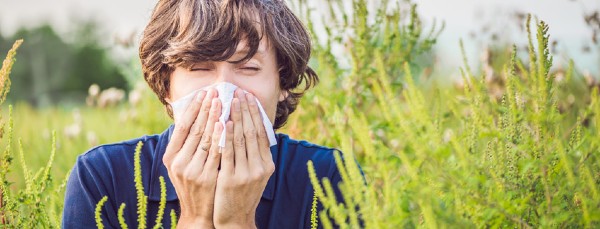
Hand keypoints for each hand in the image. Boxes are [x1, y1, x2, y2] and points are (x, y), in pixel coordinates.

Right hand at [163, 89, 222, 227]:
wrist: (198, 214)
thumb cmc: (193, 184)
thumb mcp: (182, 165)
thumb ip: (185, 144)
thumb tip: (193, 116)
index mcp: (170, 157)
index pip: (182, 127)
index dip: (193, 108)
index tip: (203, 93)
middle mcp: (178, 163)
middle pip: (194, 129)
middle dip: (206, 108)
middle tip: (215, 91)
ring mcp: (192, 170)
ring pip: (205, 139)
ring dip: (215, 118)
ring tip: (222, 101)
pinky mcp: (206, 177)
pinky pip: (216, 152)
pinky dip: (221, 137)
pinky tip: (226, 123)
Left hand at [213, 89, 274, 227]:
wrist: (234, 219)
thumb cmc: (241, 194)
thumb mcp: (253, 175)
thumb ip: (253, 155)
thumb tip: (250, 129)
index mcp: (267, 165)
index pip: (262, 133)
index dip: (256, 114)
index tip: (249, 97)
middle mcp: (260, 168)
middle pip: (253, 132)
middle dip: (246, 110)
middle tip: (240, 92)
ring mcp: (247, 173)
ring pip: (241, 139)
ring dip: (236, 117)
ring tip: (231, 100)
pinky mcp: (232, 179)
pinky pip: (229, 152)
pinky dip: (227, 135)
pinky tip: (224, 122)